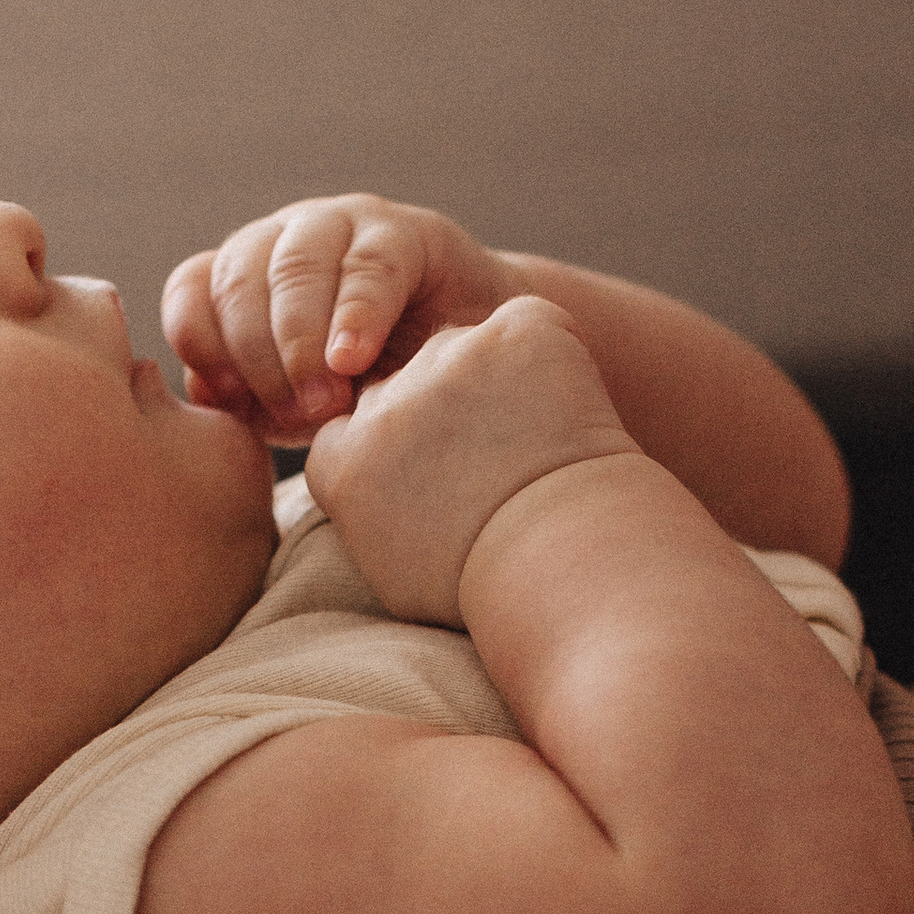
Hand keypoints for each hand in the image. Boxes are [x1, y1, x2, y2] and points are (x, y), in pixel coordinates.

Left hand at [161, 195, 508, 439]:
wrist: (479, 364)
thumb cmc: (376, 388)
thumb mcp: (298, 405)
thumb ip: (248, 400)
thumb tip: (207, 393)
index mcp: (245, 275)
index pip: (193, 291)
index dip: (201, 344)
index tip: (230, 401)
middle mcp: (284, 238)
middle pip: (241, 279)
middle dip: (259, 356)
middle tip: (296, 415)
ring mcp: (342, 225)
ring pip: (295, 267)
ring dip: (301, 340)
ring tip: (325, 401)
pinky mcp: (406, 232)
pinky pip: (369, 267)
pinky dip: (355, 315)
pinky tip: (352, 359)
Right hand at [300, 295, 642, 626]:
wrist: (558, 563)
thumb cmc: (485, 590)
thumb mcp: (395, 577)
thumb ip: (368, 522)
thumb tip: (376, 508)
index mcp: (341, 460)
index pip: (358, 426)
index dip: (406, 446)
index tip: (445, 478)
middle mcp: (385, 400)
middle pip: (411, 381)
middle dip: (448, 410)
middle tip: (502, 464)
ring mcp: (449, 358)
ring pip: (469, 347)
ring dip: (500, 379)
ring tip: (543, 443)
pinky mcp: (516, 331)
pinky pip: (531, 323)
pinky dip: (554, 352)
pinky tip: (573, 406)